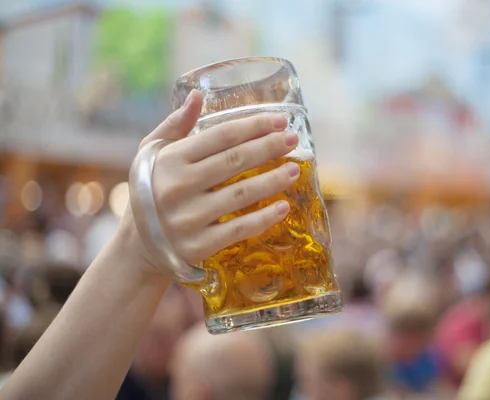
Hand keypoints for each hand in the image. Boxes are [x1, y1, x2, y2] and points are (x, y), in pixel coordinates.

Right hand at [121, 89, 299, 272]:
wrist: (137, 244)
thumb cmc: (150, 189)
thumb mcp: (151, 154)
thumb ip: (174, 125)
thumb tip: (198, 96)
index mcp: (169, 160)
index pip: (220, 136)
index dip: (254, 126)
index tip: (280, 120)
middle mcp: (177, 188)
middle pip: (234, 162)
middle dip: (269, 147)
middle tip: (293, 139)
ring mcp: (188, 219)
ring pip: (240, 195)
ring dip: (272, 180)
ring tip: (294, 170)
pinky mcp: (198, 246)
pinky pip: (238, 230)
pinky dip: (264, 218)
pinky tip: (283, 207)